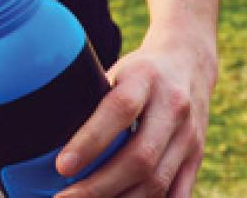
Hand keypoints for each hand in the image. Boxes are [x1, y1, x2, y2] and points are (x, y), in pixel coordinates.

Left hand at [55, 33, 216, 196]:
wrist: (190, 62)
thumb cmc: (138, 72)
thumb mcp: (115, 71)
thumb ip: (92, 101)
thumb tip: (49, 137)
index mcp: (145, 79)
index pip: (119, 110)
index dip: (90, 142)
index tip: (62, 167)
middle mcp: (173, 107)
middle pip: (139, 158)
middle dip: (98, 187)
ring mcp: (189, 135)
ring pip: (157, 183)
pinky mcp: (197, 157)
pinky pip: (176, 194)